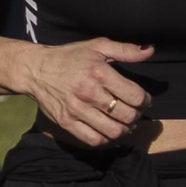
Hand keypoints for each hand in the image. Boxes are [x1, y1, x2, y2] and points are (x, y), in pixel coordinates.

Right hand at [19, 38, 153, 147]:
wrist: (36, 69)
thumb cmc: (69, 57)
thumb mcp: (97, 46)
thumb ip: (125, 50)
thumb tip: (150, 50)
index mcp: (99, 72)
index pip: (135, 95)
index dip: (145, 100)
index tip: (144, 100)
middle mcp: (89, 92)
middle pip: (127, 115)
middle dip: (137, 115)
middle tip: (135, 112)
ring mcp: (77, 110)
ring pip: (113, 131)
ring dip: (125, 130)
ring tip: (125, 124)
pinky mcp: (67, 123)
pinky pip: (94, 140)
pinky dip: (107, 140)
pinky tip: (109, 131)